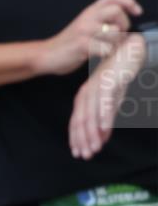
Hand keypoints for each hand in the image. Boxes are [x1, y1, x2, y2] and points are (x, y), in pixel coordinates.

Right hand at [36, 0, 141, 75]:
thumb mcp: (84, 26)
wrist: (46, 55)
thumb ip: (100, 20)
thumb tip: (122, 24)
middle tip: (118, 35)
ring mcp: (84, 31)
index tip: (136, 12)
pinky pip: (106, 48)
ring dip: (115, 42)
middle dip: (124, 24)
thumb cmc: (68, 44)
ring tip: (107, 47)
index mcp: (88, 12)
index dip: (128, 1)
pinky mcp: (81, 45)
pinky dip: (106, 54)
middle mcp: (86, 18)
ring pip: (113, 32)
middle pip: (116, 10)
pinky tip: (99, 55)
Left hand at [69, 34, 145, 159]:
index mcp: (85, 96)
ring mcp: (97, 87)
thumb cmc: (119, 75)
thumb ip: (106, 116)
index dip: (77, 138)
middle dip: (82, 140)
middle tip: (84, 155)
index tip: (77, 153)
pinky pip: (105, 102)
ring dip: (92, 133)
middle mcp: (87, 92)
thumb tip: (102, 136)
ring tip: (94, 148)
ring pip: (91, 113)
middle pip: (81, 119)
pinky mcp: (109, 82)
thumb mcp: (112, 98)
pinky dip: (104, 116)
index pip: (77, 120)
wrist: (128, 50)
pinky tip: (104, 129)